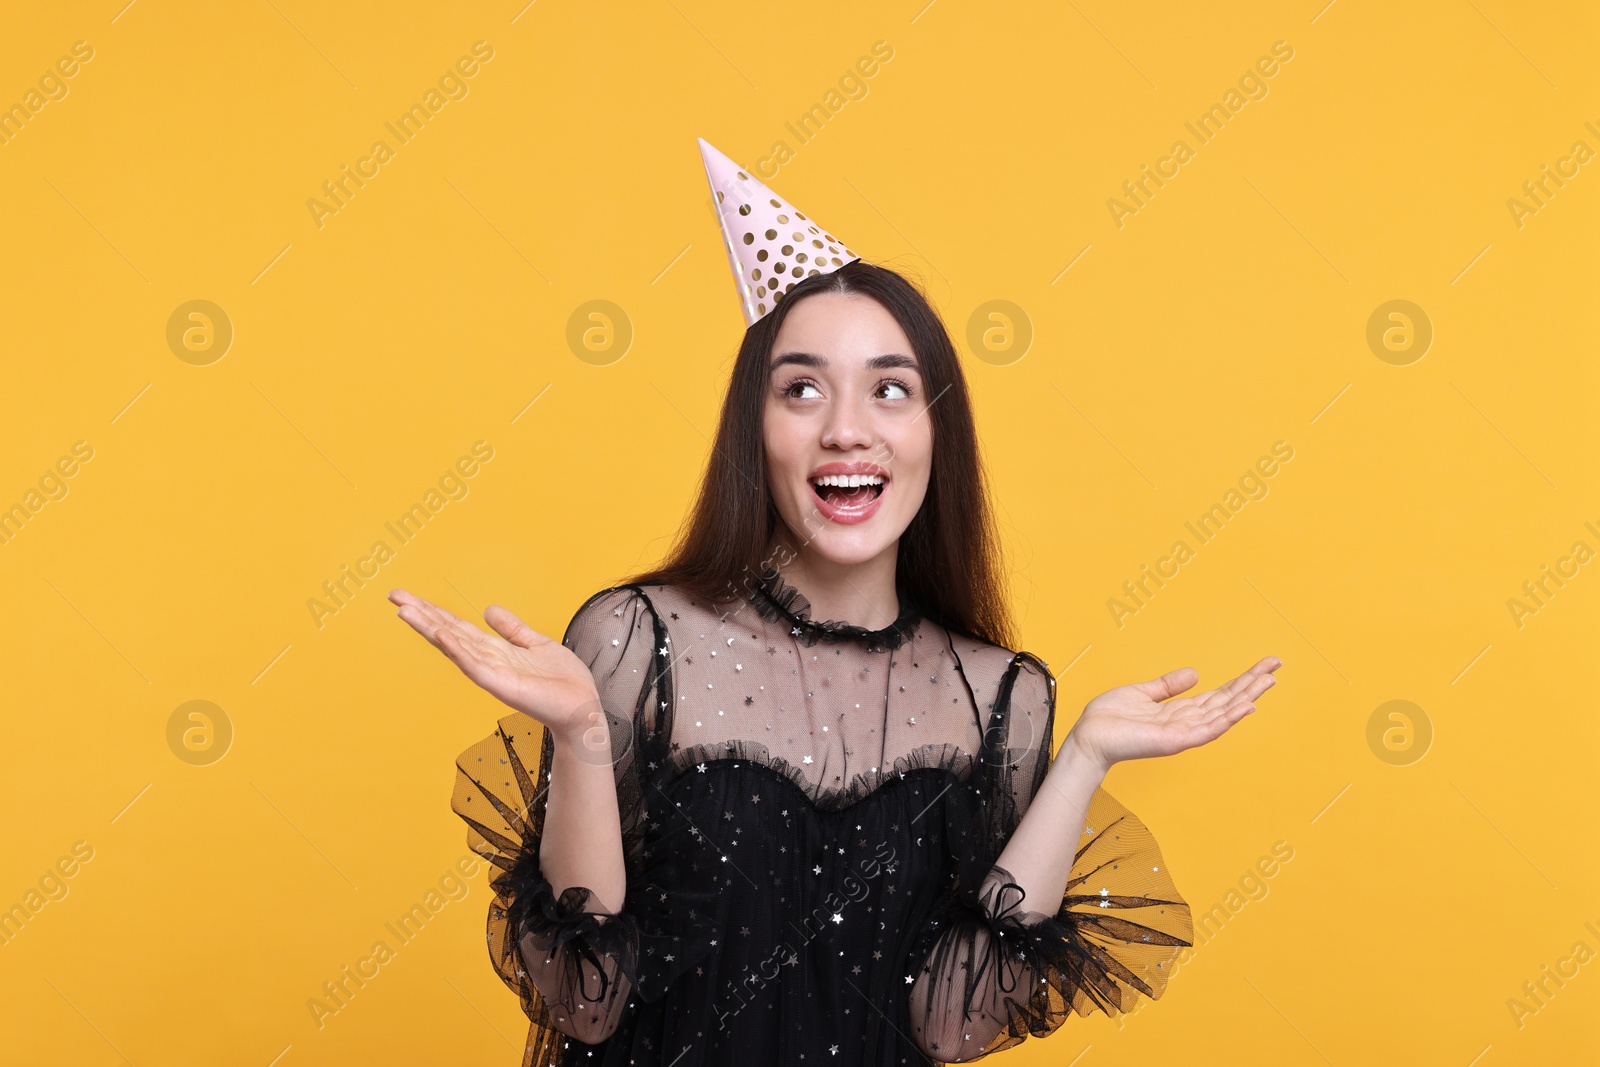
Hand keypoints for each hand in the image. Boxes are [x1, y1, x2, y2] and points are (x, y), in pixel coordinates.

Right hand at [388, 588, 600, 740]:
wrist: (582, 708)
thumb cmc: (563, 682)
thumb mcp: (536, 644)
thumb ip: (512, 629)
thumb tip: (488, 609)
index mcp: (495, 650)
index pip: (457, 626)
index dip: (434, 611)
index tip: (409, 597)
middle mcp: (487, 660)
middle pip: (448, 633)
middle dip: (422, 615)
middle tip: (394, 596)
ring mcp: (491, 673)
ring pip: (454, 646)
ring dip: (430, 628)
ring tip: (406, 611)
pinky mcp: (501, 685)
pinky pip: (474, 665)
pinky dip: (457, 649)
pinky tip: (441, 634)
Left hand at [1064, 656, 1281, 771]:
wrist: (1088, 736)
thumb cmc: (1109, 718)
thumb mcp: (1142, 693)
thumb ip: (1168, 685)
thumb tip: (1195, 673)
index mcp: (1181, 711)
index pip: (1219, 694)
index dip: (1242, 680)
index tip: (1264, 665)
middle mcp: (1187, 723)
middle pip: (1227, 701)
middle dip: (1252, 684)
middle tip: (1276, 667)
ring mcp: (1183, 733)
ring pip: (1223, 714)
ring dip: (1247, 697)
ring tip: (1268, 681)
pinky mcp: (1174, 741)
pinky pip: (1206, 730)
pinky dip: (1227, 719)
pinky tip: (1245, 707)